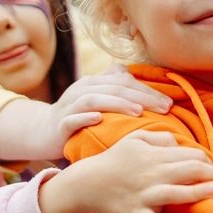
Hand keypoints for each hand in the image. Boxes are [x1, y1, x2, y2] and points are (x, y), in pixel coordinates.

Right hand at [0, 70, 171, 161]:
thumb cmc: (77, 117)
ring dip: (118, 103)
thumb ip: (117, 89)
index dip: (148, 89)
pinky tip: (99, 119)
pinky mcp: (60, 124)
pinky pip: (72, 118)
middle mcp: (82, 89)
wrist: (42, 132)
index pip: (125, 80)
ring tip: (138, 111)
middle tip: (164, 108)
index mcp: (95, 82)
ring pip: (95, 98)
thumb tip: (144, 84)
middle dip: (142, 96)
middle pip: (115, 87)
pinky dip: (85, 117)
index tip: (170, 103)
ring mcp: (70, 105)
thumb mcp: (98, 100)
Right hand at [38, 130, 212, 212]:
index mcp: (153, 156)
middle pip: (188, 172)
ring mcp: (143, 196)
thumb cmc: (113, 160)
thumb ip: (158, 138)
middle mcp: (151, 175)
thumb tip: (178, 140)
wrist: (86, 183)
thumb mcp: (133, 141)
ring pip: (174, 194)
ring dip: (196, 192)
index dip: (209, 161)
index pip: (188, 156)